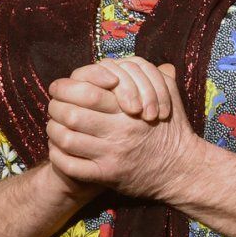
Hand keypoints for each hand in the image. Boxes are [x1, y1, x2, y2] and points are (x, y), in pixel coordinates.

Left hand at [45, 58, 195, 200]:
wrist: (181, 170)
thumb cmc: (172, 129)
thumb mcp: (170, 94)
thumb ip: (153, 73)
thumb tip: (131, 60)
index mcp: (130, 109)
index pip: (87, 90)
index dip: (66, 87)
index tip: (61, 88)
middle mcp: (120, 130)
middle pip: (72, 113)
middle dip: (56, 107)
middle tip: (54, 105)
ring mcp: (112, 154)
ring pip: (66, 138)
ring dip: (53, 130)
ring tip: (55, 125)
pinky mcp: (107, 176)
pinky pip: (70, 165)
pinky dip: (57, 155)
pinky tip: (58, 148)